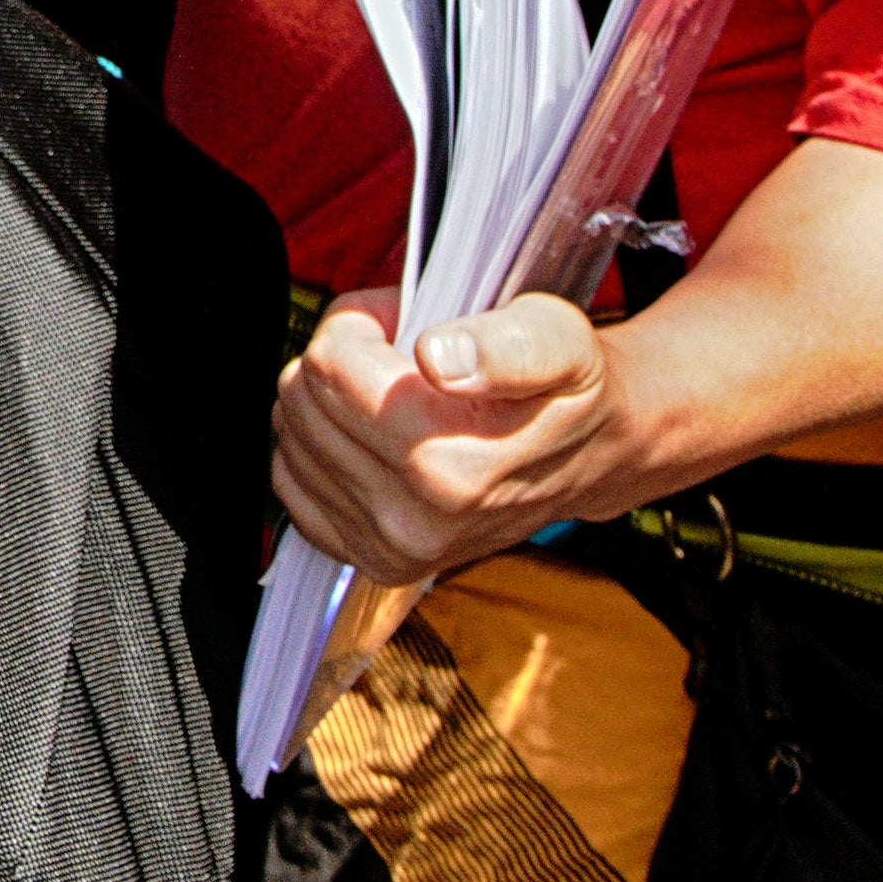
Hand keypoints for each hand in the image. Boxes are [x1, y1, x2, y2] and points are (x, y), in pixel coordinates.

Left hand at [272, 286, 634, 581]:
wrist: (592, 457)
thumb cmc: (568, 390)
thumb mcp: (560, 340)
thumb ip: (505, 344)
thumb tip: (438, 358)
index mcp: (451, 468)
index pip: (330, 364)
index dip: (360, 324)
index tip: (400, 323)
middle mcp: (412, 521)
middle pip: (302, 398)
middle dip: (343, 358)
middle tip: (402, 359)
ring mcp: (386, 546)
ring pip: (290, 434)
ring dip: (332, 400)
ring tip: (397, 396)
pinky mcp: (368, 558)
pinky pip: (290, 479)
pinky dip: (320, 446)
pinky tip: (373, 435)